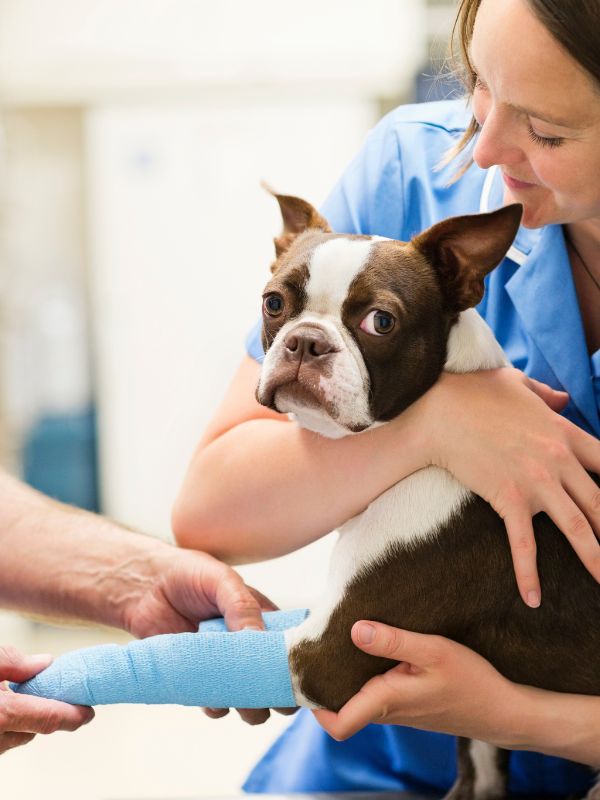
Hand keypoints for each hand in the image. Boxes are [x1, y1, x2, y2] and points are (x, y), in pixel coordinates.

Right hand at [0, 646, 92, 754]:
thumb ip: (13, 662)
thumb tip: (44, 663)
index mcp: (1, 715)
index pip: (48, 718)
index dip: (72, 716)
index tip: (89, 713)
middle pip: (31, 730)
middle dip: (43, 713)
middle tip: (52, 693)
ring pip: (13, 737)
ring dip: (20, 720)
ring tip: (16, 695)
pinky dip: (4, 726)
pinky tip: (1, 705)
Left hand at [124, 548, 290, 724]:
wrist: (145, 587)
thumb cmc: (190, 574)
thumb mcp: (221, 581)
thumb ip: (242, 606)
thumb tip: (259, 638)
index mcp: (266, 620)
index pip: (293, 649)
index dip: (297, 665)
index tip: (295, 676)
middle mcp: (251, 647)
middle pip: (277, 682)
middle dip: (277, 695)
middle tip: (267, 694)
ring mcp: (227, 666)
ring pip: (251, 701)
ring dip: (250, 708)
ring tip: (240, 699)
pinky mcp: (201, 680)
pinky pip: (217, 705)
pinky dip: (217, 706)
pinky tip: (209, 695)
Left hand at [313, 621, 523, 745]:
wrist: (502, 710)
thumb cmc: (471, 681)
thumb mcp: (433, 651)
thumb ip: (394, 641)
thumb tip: (355, 630)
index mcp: (387, 702)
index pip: (337, 724)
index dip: (314, 705)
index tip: (305, 673)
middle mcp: (387, 711)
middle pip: (340, 706)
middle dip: (324, 681)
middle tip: (316, 645)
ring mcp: (397, 710)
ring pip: (357, 698)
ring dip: (345, 674)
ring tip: (338, 638)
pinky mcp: (407, 703)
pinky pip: (374, 692)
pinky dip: (365, 673)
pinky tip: (372, 647)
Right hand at [421, 368, 599, 605]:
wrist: (438, 412)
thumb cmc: (474, 391)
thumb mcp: (516, 382)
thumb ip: (546, 393)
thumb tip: (564, 398)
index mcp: (564, 432)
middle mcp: (558, 460)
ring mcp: (535, 481)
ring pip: (577, 527)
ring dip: (595, 559)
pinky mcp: (508, 498)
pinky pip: (524, 543)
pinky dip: (529, 572)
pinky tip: (533, 598)